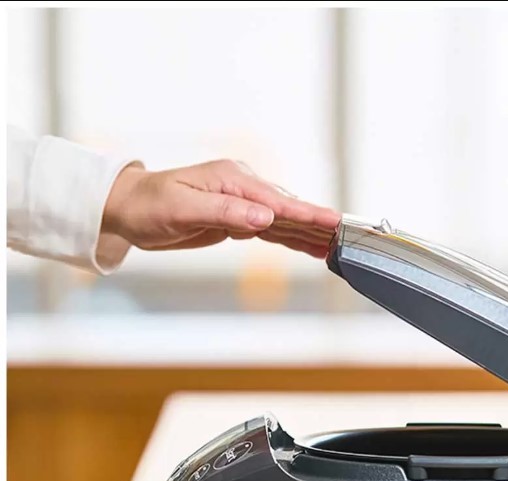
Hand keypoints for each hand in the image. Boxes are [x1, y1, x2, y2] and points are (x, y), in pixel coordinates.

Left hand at [100, 159, 340, 258]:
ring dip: (311, 234)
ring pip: (286, 221)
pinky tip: (312, 247)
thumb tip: (265, 219)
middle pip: (290, 209)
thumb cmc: (150, 205)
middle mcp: (244, 188)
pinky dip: (294, 239)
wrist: (129, 209)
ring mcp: (244, 203)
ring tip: (339, 245)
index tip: (335, 222)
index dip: (308, 213)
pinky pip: (273, 231)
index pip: (279, 201)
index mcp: (234, 180)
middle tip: (350, 235)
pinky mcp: (239, 220)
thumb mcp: (183, 208)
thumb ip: (226, 212)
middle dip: (320, 223)